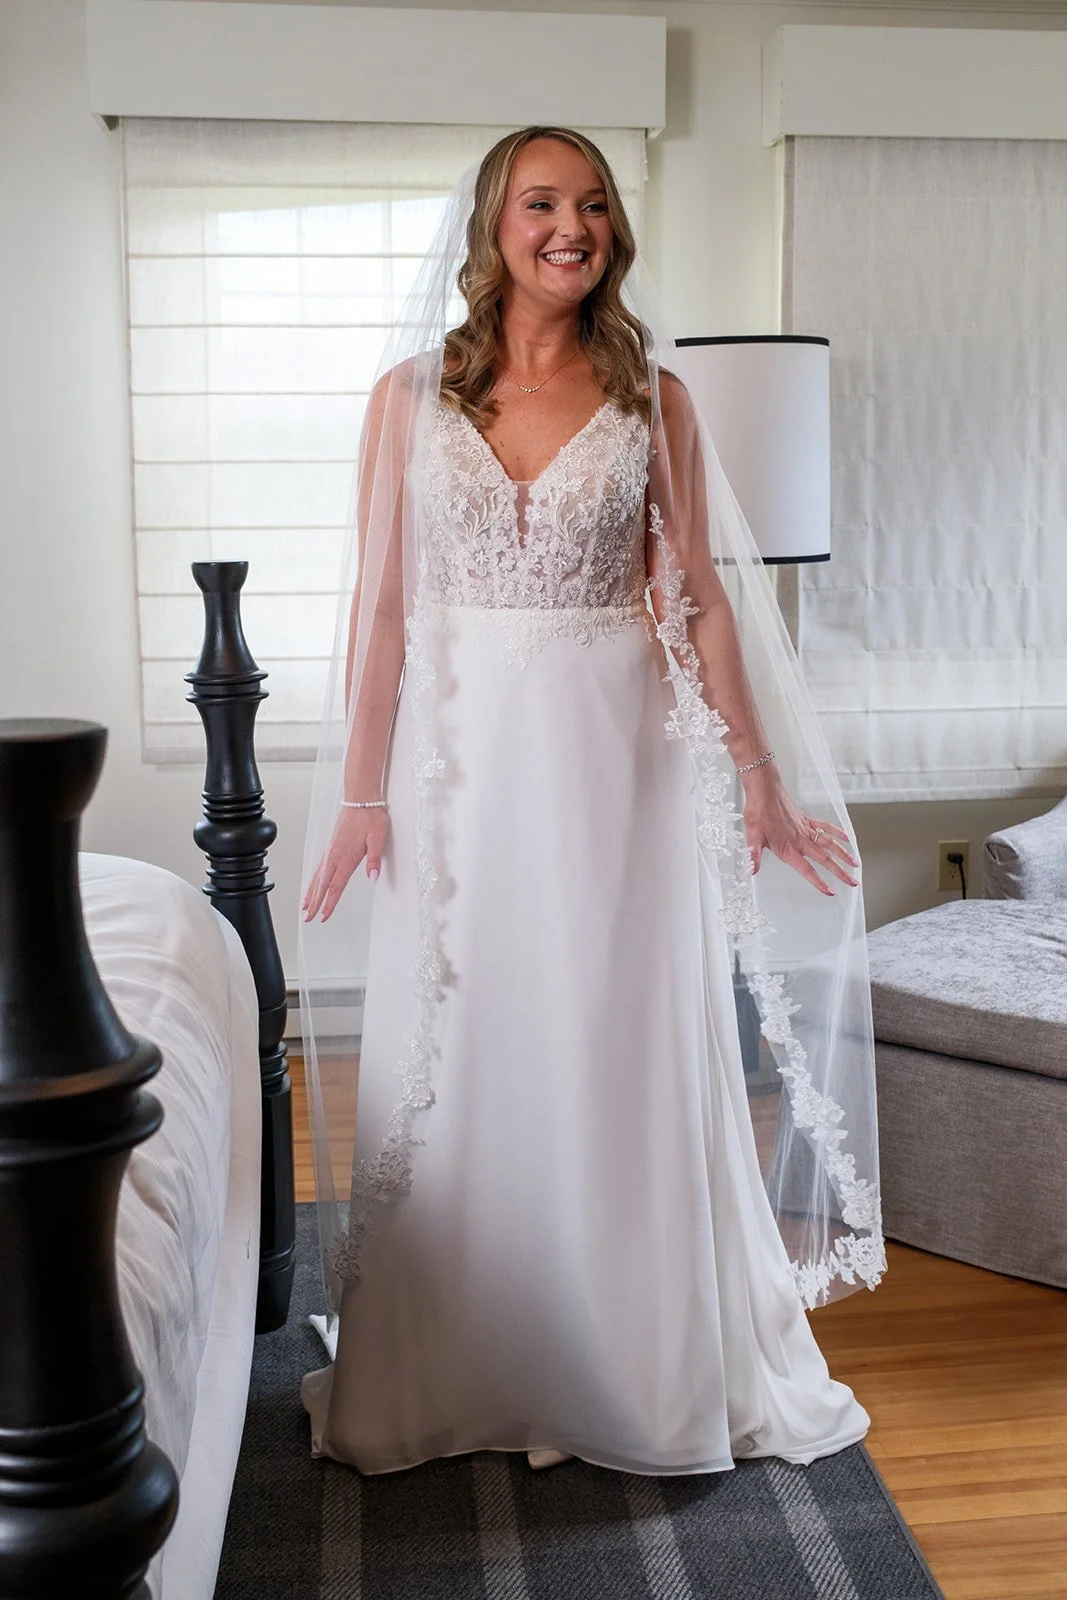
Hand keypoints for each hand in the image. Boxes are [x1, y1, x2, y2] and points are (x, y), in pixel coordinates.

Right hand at [302, 808, 388, 922]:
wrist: (361, 798)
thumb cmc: (371, 817)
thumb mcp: (378, 838)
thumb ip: (375, 859)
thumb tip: (373, 877)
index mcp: (346, 857)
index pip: (336, 886)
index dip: (329, 903)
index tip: (324, 916)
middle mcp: (334, 855)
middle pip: (322, 884)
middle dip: (314, 903)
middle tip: (308, 919)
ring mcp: (331, 850)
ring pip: (317, 877)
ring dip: (311, 892)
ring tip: (304, 906)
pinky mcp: (331, 846)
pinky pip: (319, 867)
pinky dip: (313, 879)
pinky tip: (313, 884)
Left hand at [742, 775, 857, 896]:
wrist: (764, 789)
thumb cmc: (758, 811)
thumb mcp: (751, 835)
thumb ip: (753, 855)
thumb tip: (751, 870)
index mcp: (788, 847)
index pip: (806, 869)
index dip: (818, 882)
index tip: (830, 891)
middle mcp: (800, 840)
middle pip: (825, 859)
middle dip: (840, 872)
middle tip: (853, 882)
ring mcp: (805, 829)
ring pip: (830, 844)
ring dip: (844, 854)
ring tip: (856, 864)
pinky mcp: (806, 820)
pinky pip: (825, 827)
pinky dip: (837, 833)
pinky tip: (847, 838)